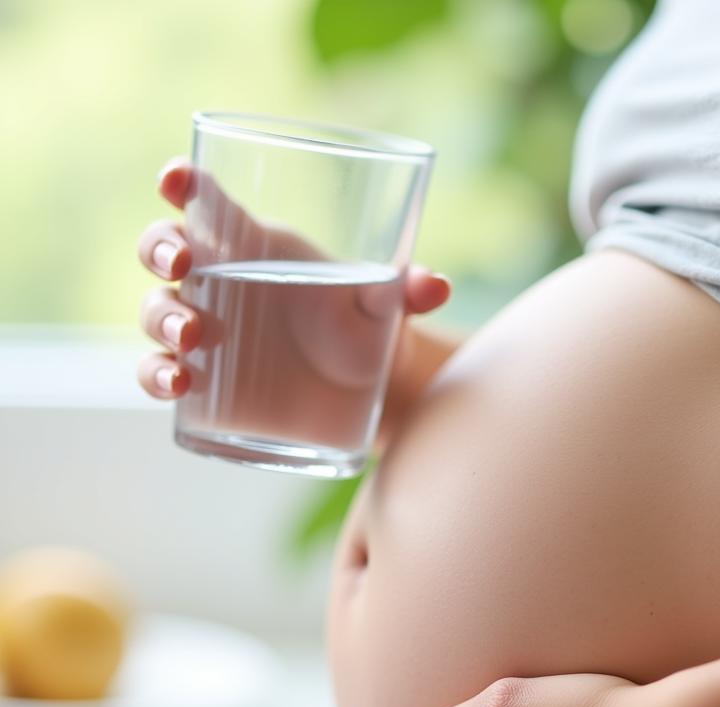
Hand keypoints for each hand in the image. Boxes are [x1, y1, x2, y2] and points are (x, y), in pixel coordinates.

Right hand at [135, 158, 449, 438]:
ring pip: (156, 311)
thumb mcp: (387, 307)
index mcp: (254, 245)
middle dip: (161, 247)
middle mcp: (219, 282)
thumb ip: (406, 291)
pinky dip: (157, 376)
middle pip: (163, 248)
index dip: (182, 181)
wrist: (366, 392)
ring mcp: (205, 331)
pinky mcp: (205, 380)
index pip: (205, 201)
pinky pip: (160, 372)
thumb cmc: (367, 329)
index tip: (178, 177)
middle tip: (184, 265)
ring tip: (192, 336)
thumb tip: (438, 286)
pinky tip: (176, 385)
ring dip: (162, 317)